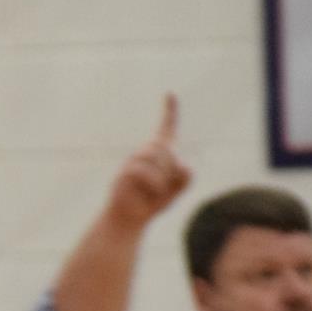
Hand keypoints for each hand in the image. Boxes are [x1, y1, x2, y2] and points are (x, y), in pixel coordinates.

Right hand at [104, 94, 190, 229]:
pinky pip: (146, 171)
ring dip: (163, 179)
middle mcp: (145, 151)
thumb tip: (182, 164)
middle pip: (167, 147)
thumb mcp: (176, 190)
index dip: (169, 111)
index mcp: (159, 153)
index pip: (166, 127)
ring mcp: (134, 159)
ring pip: (157, 158)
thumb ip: (185, 177)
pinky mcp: (126, 170)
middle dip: (172, 168)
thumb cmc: (151, 203)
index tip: (170, 93)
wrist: (129, 217)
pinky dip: (154, 185)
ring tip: (156, 192)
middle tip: (165, 187)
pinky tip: (149, 193)